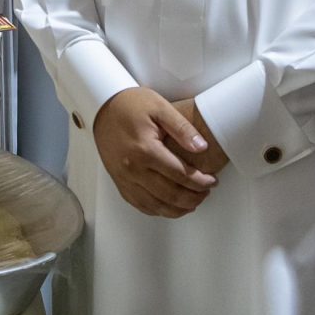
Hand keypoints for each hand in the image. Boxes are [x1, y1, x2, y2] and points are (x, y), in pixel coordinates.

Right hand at [92, 87, 218, 216]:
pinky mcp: (118, 181)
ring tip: (193, 203)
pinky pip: (139, 204)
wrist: (102, 106)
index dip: (200, 181)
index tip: (212, 181)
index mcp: (145, 150)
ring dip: (177, 209)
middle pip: (169, 194)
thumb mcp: (160, 107)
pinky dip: (157, 210)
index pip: (180, 174)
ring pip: (155, 205)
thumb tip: (202, 147)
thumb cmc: (130, 105)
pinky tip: (169, 207)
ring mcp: (124, 178)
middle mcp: (133, 168)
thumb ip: (182, 128)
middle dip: (193, 197)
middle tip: (206, 193)